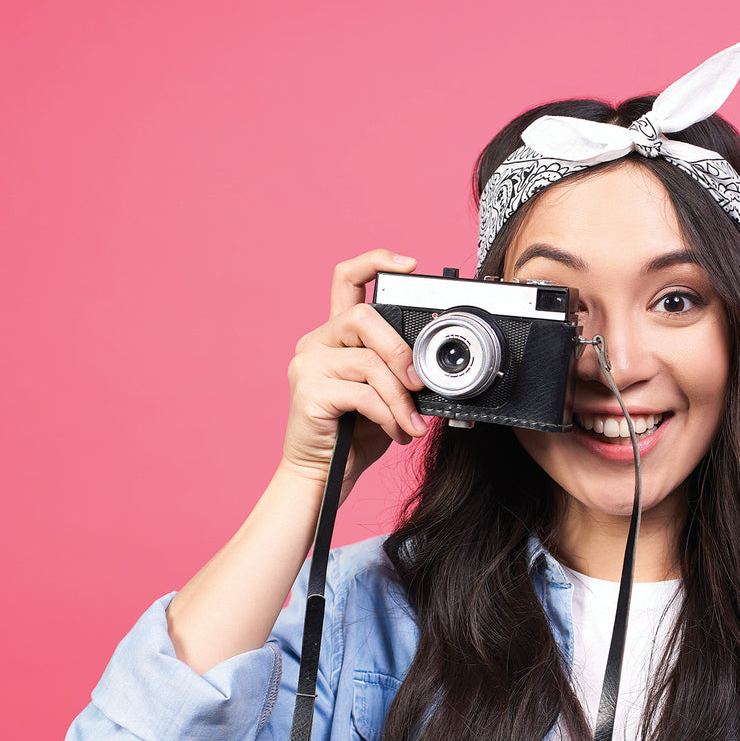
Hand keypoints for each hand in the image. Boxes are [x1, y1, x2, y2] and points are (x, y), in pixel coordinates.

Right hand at [279, 249, 428, 495]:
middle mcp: (316, 343)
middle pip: (364, 318)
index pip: (347, 280)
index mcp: (335, 336)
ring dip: (401, 397)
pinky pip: (363, 394)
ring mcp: (308, 365)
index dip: (375, 263)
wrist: (321, 477)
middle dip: (401, 352)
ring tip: (412, 423)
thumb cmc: (353, 435)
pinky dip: (389, 415)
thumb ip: (397, 369)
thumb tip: (432, 364)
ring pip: (369, 362)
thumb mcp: (384, 394)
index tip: (409, 265)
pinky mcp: (308, 393)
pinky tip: (396, 433)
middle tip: (419, 385)